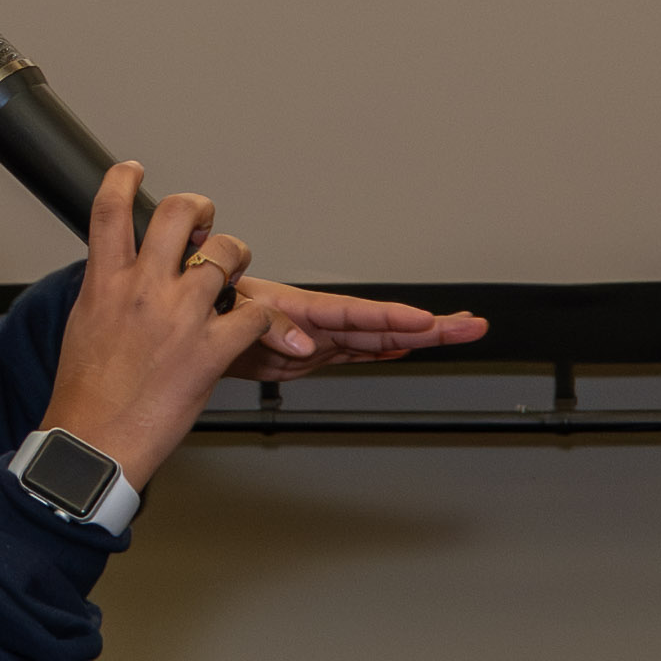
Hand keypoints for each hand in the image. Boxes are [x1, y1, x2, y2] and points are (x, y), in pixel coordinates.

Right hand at [43, 160, 275, 484]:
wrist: (94, 443)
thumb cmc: (85, 396)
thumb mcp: (84, 326)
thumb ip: (107, 292)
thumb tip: (117, 277)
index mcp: (105, 282)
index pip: (109, 209)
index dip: (124, 179)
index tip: (134, 171)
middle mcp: (144, 289)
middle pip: (178, 212)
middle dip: (199, 208)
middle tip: (203, 220)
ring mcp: (180, 316)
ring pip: (226, 253)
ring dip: (235, 260)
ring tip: (231, 278)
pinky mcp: (211, 349)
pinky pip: (253, 313)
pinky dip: (260, 319)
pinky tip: (251, 328)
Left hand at [232, 286, 490, 374]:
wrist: (190, 330)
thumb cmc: (209, 306)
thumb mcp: (235, 313)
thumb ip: (270, 326)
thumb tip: (303, 343)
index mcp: (302, 309)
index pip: (359, 314)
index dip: (395, 318)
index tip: (430, 320)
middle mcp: (319, 322)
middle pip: (384, 325)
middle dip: (429, 325)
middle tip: (471, 326)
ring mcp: (321, 338)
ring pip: (379, 338)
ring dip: (419, 336)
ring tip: (460, 332)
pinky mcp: (313, 353)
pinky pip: (358, 352)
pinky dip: (385, 351)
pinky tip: (410, 349)